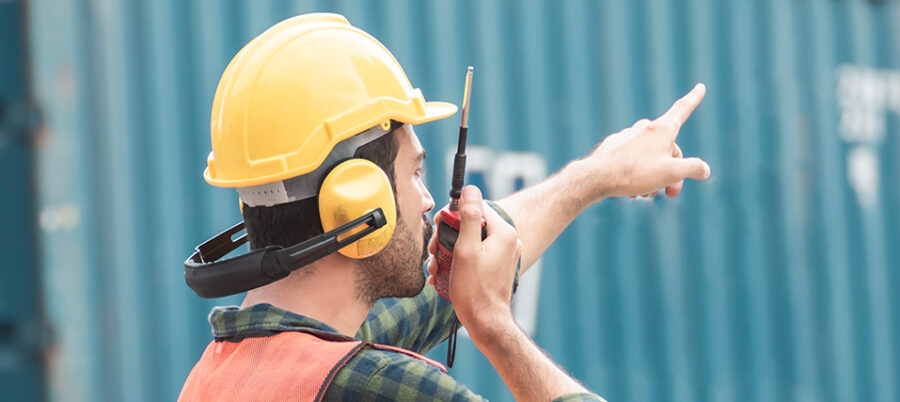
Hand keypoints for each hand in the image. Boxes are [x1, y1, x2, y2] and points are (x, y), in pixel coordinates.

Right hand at [426, 186, 520, 327]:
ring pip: (470, 240)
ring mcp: (503, 254)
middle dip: (447, 237)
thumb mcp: (466, 250)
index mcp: (504, 232)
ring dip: (449, 251)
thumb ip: (468, 217)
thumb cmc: (475, 290)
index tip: (439, 229)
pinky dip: (458, 260)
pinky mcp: (496, 266)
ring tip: (436, 266)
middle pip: (470, 225)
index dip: (452, 216)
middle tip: (434, 252)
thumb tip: (470, 190)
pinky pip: (475, 254)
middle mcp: (507, 240)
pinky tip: (444, 272)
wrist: (486, 323)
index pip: (474, 208)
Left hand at [584, 83, 710, 198]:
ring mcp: (628, 136)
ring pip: (650, 157)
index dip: (694, 99)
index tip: (700, 86)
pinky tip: (630, 190)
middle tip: (671, 193)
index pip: (683, 109)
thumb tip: (704, 169)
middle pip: (668, 149)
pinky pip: (632, 160)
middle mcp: (645, 128)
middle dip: (672, 172)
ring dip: (653, 177)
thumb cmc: (636, 172)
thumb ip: (693, 169)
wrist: (597, 177)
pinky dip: (636, 174)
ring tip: (644, 193)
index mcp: (663, 128)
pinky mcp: (614, 146)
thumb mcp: (672, 173)